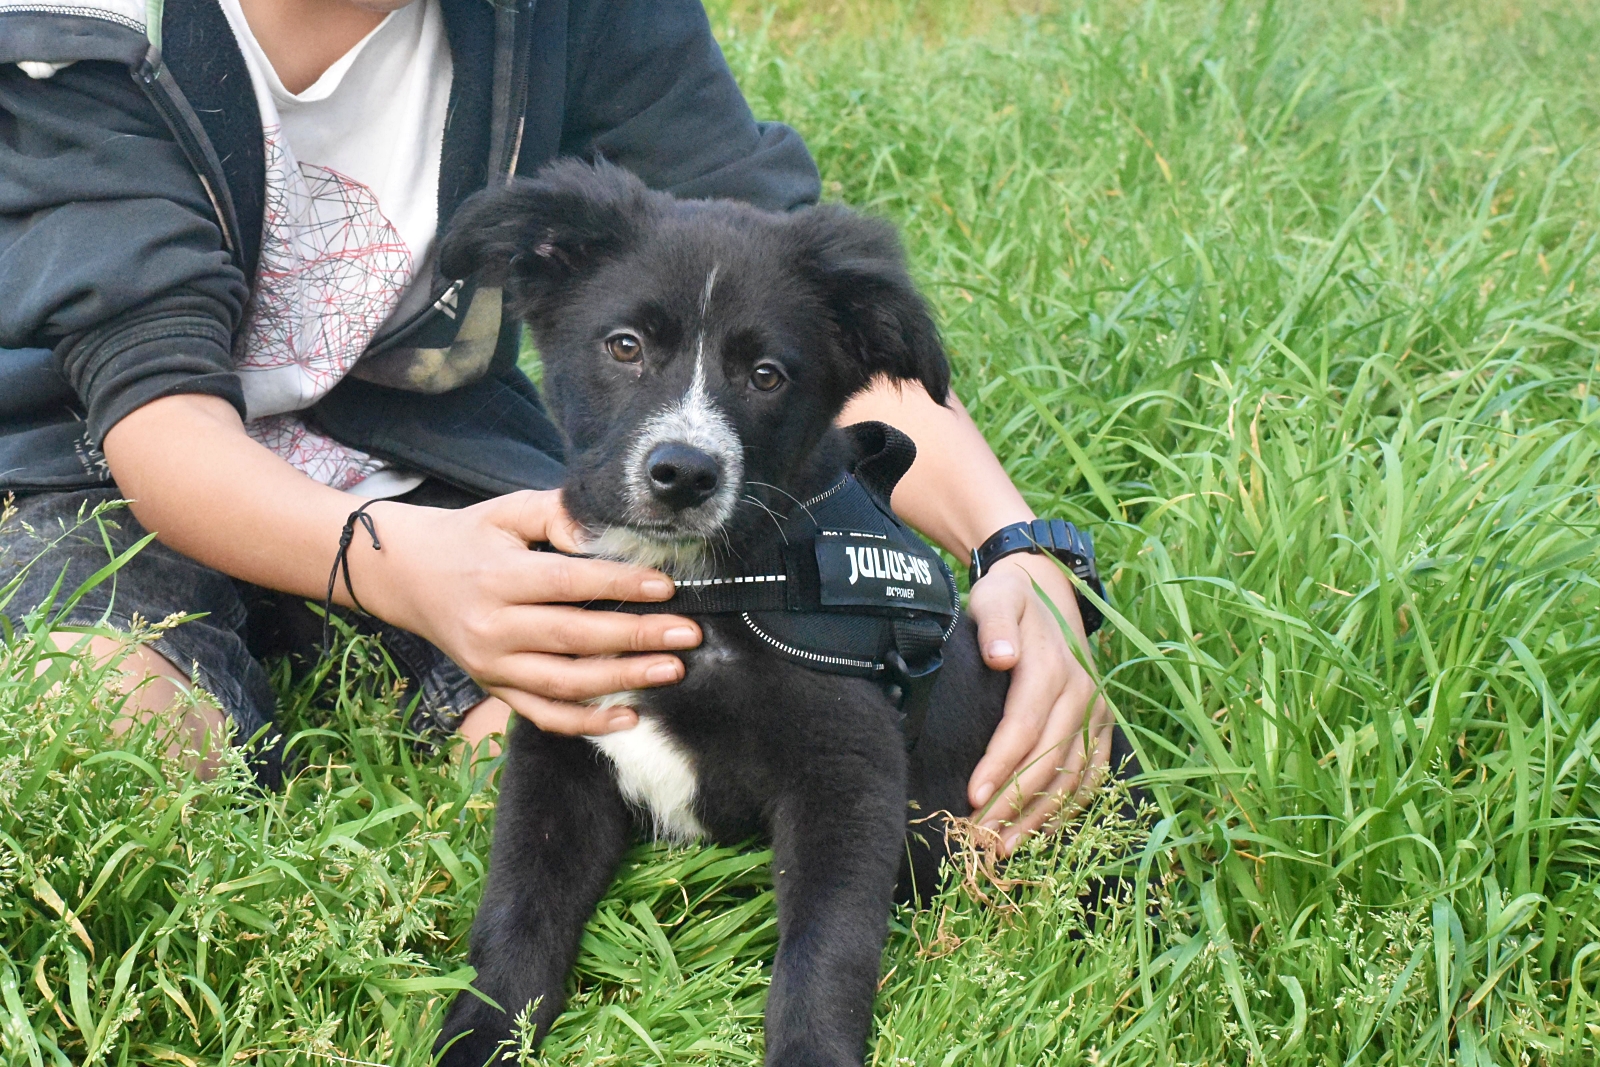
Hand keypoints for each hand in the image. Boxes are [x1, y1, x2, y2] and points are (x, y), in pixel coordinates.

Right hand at [352, 490, 701, 735]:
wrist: (407, 576)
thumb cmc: (469, 538)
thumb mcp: (506, 511)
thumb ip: (556, 514)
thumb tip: (603, 531)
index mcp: (498, 577)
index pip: (568, 583)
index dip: (619, 585)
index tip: (666, 586)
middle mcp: (493, 627)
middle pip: (574, 637)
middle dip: (636, 638)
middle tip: (688, 635)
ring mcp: (493, 665)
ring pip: (564, 683)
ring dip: (622, 681)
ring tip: (672, 671)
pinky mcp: (494, 688)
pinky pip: (542, 715)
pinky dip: (585, 723)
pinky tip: (629, 718)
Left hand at [966, 552, 1111, 852]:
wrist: (1050, 588)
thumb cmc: (1011, 598)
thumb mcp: (996, 595)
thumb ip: (995, 622)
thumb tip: (1001, 655)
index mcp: (1052, 667)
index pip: (1025, 726)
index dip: (1002, 765)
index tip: (973, 797)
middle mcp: (1082, 693)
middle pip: (1050, 760)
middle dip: (1015, 804)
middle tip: (980, 839)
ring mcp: (1096, 711)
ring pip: (1074, 775)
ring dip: (1041, 816)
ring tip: (1006, 846)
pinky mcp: (1101, 724)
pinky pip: (1092, 774)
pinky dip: (1070, 806)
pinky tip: (1042, 831)